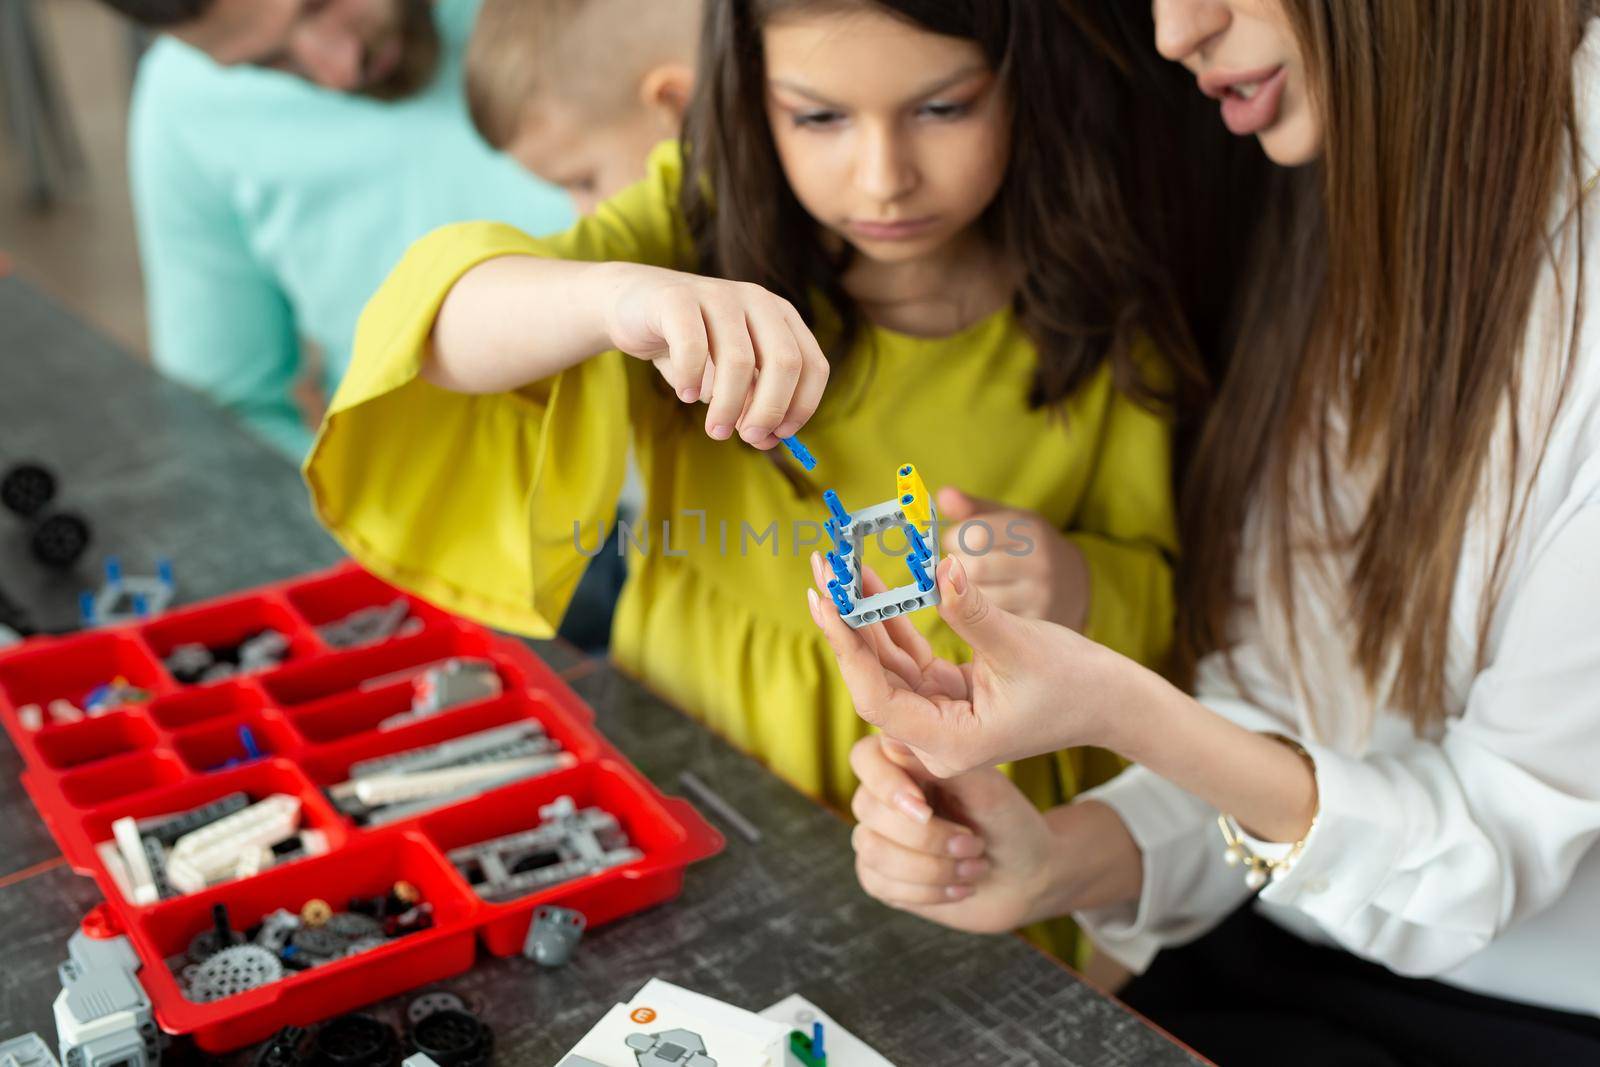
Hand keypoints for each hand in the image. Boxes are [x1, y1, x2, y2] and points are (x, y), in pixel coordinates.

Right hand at [602, 264, 829, 446]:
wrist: (633, 307)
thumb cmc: (690, 346)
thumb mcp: (728, 378)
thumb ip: (752, 404)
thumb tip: (769, 440)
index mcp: (780, 316)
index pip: (812, 364)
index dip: (802, 405)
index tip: (780, 435)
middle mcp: (757, 299)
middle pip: (784, 362)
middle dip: (769, 409)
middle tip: (748, 438)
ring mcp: (718, 294)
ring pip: (739, 361)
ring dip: (728, 406)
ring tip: (714, 430)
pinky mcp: (677, 299)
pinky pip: (693, 347)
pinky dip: (692, 380)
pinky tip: (686, 396)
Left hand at [808, 552, 1137, 776]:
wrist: (1111, 701)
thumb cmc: (1075, 682)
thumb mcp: (1020, 644)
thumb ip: (970, 611)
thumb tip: (937, 567)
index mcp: (948, 743)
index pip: (877, 696)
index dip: (847, 647)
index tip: (824, 600)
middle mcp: (934, 737)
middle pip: (874, 677)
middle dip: (845, 621)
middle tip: (821, 567)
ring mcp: (938, 716)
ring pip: (886, 663)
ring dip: (863, 615)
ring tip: (837, 565)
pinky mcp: (946, 695)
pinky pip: (907, 656)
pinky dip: (890, 620)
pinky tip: (867, 582)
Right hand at [849, 736, 1142, 930]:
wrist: (1028, 875)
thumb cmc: (1009, 822)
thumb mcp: (986, 788)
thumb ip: (940, 763)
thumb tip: (892, 739)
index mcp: (906, 762)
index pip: (864, 758)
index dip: (886, 783)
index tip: (925, 809)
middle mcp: (885, 796)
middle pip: (866, 808)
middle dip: (927, 837)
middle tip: (974, 844)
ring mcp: (879, 836)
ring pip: (871, 850)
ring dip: (930, 867)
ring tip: (975, 867)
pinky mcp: (882, 876)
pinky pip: (877, 884)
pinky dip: (926, 892)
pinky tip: (960, 888)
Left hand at [936, 488, 1088, 627]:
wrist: (1073, 584)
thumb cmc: (1026, 547)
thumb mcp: (1008, 520)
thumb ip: (973, 509)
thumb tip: (944, 495)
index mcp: (1030, 531)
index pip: (975, 535)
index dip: (953, 539)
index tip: (954, 542)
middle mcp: (1039, 563)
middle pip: (975, 568)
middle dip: (955, 568)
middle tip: (957, 566)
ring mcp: (1039, 596)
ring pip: (979, 600)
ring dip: (963, 593)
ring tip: (970, 585)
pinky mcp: (1035, 624)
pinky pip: (991, 624)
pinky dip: (979, 615)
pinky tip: (983, 606)